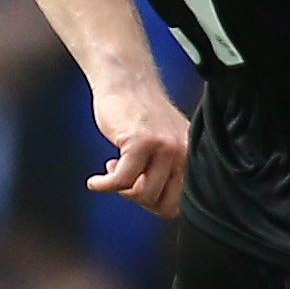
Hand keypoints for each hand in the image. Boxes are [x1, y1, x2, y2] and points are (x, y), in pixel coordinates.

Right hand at [88, 73, 190, 217]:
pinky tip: (95, 182)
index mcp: (193, 156)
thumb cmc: (142, 114)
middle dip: (138, 200)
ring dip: (121, 190)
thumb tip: (161, 209)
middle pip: (163, 204)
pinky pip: (121, 181)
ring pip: (142, 195)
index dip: (156, 205)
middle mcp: (184, 153)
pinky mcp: (140, 142)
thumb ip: (169, 171)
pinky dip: (104, 186)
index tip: (139, 191)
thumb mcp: (166, 143)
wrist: (127, 79)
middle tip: (125, 183)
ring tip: (112, 171)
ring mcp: (164, 147)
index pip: (182, 203)